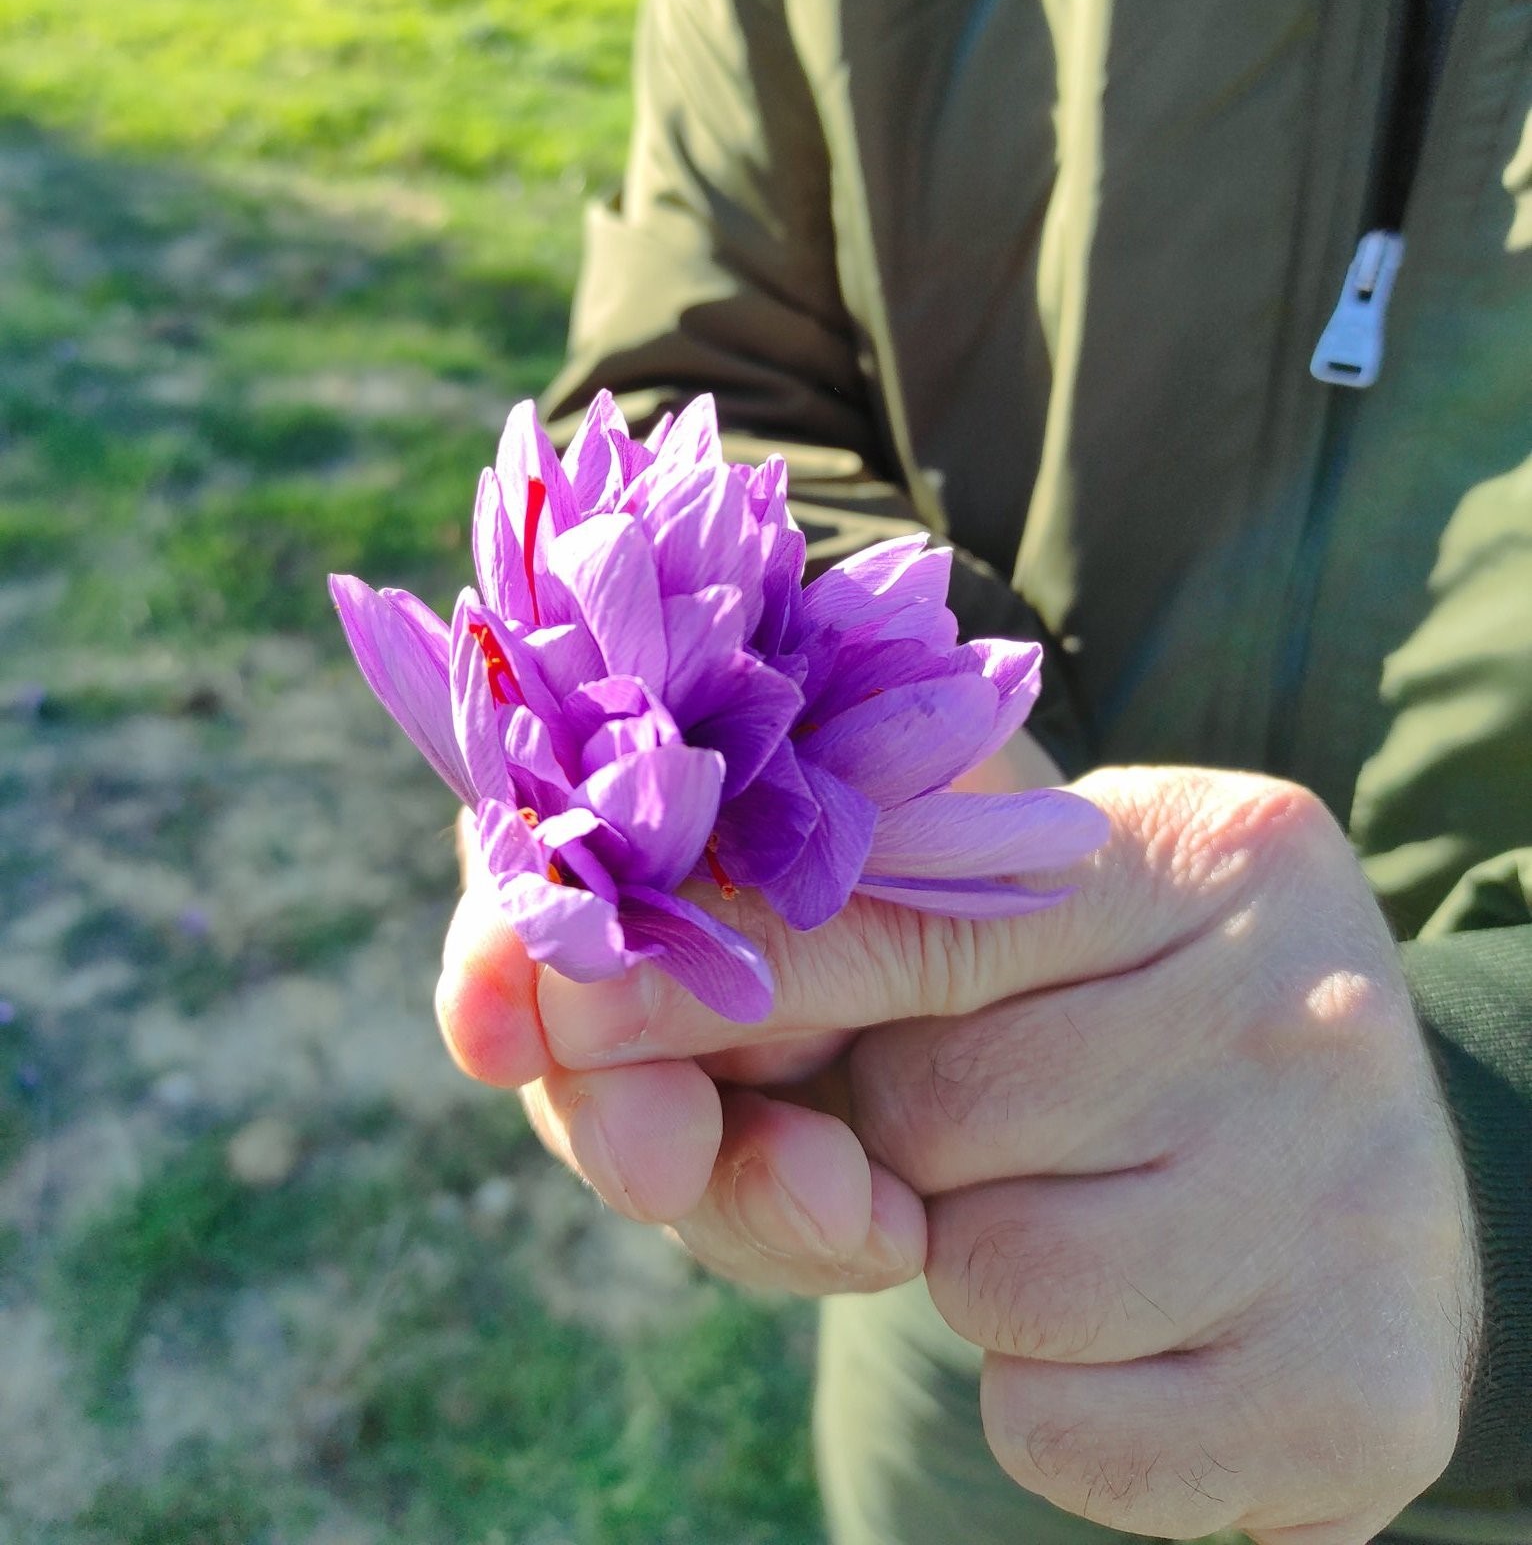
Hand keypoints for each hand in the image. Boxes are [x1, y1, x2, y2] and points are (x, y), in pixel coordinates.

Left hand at [436, 766, 1480, 1542]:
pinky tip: (1141, 1333)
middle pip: (927, 1109)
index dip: (722, 971)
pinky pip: (1061, 1434)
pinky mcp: (1363, 1393)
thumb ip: (794, 926)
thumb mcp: (995, 934)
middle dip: (888, 1138)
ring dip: (971, 1266)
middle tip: (974, 1121)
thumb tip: (523, 1004)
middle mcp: (1309, 1002)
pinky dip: (1052, 1408)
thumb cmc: (1112, 1036)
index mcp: (1210, 847)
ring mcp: (1356, 1198)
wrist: (1356, 1209)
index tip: (559, 1010)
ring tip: (1082, 1207)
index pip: (902, 909)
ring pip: (985, 1275)